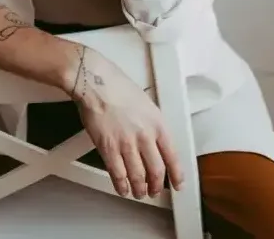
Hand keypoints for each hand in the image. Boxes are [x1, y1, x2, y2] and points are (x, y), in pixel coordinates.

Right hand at [67, 46, 183, 198]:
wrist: (96, 82)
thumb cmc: (117, 86)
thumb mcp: (146, 103)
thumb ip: (152, 123)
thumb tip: (155, 138)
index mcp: (157, 123)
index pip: (173, 156)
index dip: (176, 174)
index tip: (177, 183)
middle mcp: (145, 136)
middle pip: (156, 171)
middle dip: (156, 186)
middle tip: (155, 190)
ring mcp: (127, 144)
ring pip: (138, 177)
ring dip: (139, 189)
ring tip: (139, 192)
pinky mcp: (109, 149)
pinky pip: (118, 175)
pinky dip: (121, 185)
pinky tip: (123, 188)